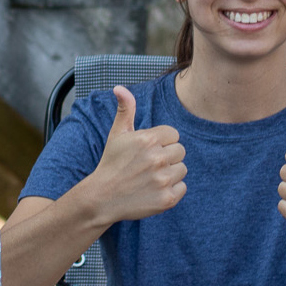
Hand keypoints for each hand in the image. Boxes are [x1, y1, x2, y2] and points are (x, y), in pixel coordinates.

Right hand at [85, 86, 186, 222]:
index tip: (147, 151)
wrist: (102, 198)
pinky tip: (154, 190)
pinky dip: (171, 190)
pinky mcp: (167, 199)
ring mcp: (163, 179)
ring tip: (150, 178)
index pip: (174, 135)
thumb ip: (125, 110)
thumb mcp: (116, 134)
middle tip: (148, 166)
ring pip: (182, 169)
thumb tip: (119, 87)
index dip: (161, 142)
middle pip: (180, 151)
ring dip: (170, 174)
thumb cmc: (111, 163)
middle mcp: (158, 158)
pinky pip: (182, 188)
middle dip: (167, 157)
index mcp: (148, 139)